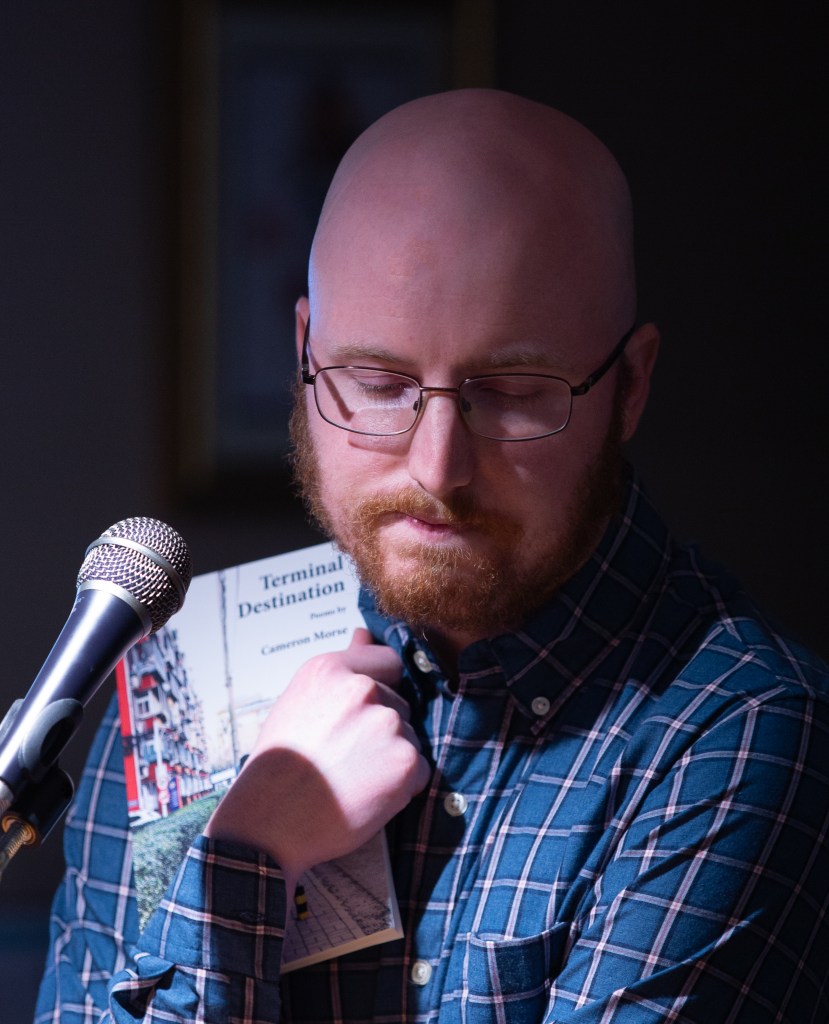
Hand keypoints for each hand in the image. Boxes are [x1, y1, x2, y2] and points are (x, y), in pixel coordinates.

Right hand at [205, 629, 430, 890]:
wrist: (269, 824)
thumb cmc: (280, 764)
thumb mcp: (300, 701)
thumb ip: (342, 668)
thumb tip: (365, 633)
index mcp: (332, 669)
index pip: (388, 663)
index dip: (380, 690)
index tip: (361, 715)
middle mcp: (363, 690)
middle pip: (400, 705)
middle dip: (382, 729)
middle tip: (344, 756)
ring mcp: (387, 724)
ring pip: (409, 737)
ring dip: (392, 758)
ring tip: (351, 778)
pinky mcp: (406, 762)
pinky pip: (419, 770)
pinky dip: (402, 786)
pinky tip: (367, 795)